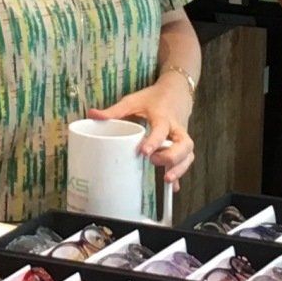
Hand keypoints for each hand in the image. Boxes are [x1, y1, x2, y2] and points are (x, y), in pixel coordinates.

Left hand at [89, 71, 195, 186]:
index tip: (144, 152)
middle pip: (184, 144)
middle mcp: (175, 128)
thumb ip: (114, 111)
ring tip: (167, 179)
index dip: (154, 141)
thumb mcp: (133, 101)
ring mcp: (181, 137)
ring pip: (189, 154)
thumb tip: (92, 115)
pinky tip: (173, 188)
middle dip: (172, 157)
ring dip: (180, 168)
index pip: (161, 129)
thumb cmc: (153, 99)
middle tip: (154, 162)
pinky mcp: (181, 146)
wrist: (175, 92)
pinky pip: (186, 161)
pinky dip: (180, 174)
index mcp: (163, 117)